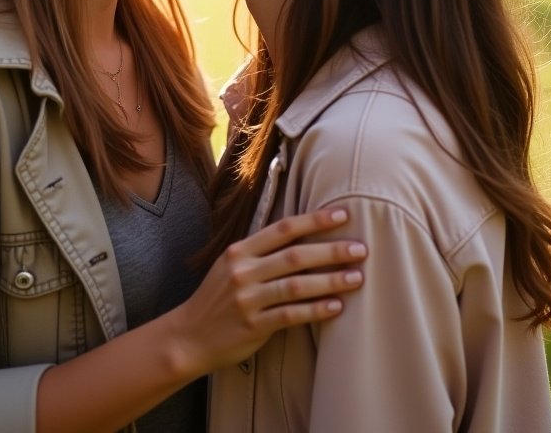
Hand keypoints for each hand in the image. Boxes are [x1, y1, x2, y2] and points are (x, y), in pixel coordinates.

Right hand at [166, 208, 366, 376]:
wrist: (189, 336)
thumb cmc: (218, 298)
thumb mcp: (231, 265)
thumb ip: (261, 252)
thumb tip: (303, 238)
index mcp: (239, 250)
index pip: (283, 229)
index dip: (314, 221)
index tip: (343, 215)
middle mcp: (243, 271)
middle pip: (295, 255)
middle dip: (331, 250)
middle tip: (361, 248)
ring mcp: (248, 299)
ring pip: (296, 285)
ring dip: (330, 280)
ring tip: (357, 278)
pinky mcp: (253, 326)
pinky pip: (290, 315)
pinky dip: (316, 310)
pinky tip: (336, 307)